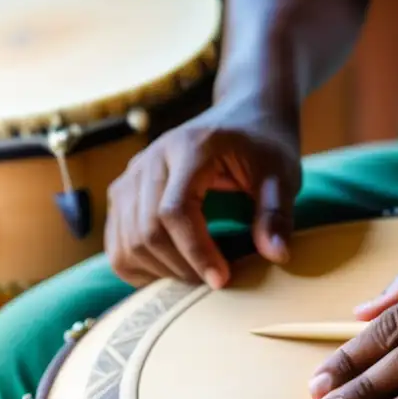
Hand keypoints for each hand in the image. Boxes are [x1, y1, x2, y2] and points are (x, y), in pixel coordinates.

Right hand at [105, 104, 301, 288]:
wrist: (243, 117)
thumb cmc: (263, 147)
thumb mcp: (281, 175)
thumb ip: (276, 213)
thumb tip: (276, 255)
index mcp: (188, 149)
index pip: (174, 211)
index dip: (196, 252)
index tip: (222, 279)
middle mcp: (151, 160)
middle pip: (146, 231)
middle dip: (180, 267)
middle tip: (214, 281)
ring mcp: (131, 176)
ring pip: (126, 242)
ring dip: (160, 271)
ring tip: (197, 276)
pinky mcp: (124, 193)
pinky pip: (116, 243)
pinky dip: (139, 266)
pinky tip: (171, 270)